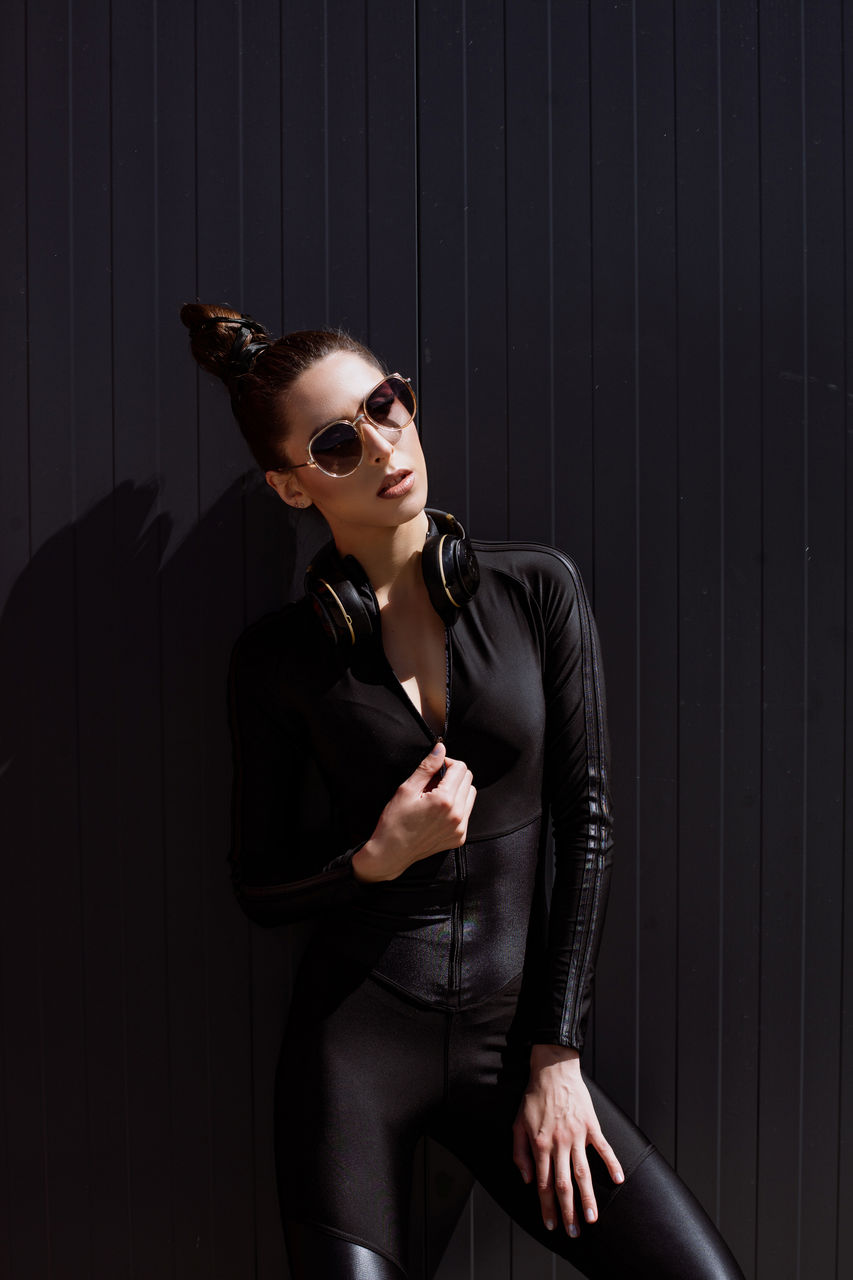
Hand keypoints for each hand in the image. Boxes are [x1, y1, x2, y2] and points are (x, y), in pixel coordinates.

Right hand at [352, 742, 475, 881]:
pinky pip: (466, 813)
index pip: (461, 768)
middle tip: (432, 782)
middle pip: (468, 780)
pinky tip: (438, 811)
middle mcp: (457, 815)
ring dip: (457, 790)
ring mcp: (460, 828)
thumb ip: (427, 767)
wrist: (390, 853)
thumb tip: (440, 748)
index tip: (434, 768)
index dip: (447, 763)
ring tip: (435, 796)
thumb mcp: (407, 789)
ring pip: (470, 795)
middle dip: (453, 775)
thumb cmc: (394, 822)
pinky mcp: (459, 838)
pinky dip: (456, 807)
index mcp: (444, 801)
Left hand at [512, 1045, 623, 1237]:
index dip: (547, 1207)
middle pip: (564, 1184)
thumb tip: (527, 1180)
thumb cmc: (534, 1098)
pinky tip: (618, 1180)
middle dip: (568, 1211)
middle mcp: (559, 1143)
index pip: (544, 1184)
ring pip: (583, 1172)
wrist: (552, 1070)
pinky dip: (612, 1164)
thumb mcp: (517, 1124)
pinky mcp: (591, 1125)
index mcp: (540, 1145)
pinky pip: (604, 1148)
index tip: (551, 1225)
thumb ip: (519, 1154)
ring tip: (592, 1218)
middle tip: (573, 1232)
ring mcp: (577, 1135)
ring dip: (588, 1197)